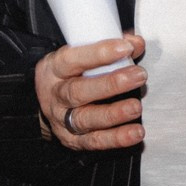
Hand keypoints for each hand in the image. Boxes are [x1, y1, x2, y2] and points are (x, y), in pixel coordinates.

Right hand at [34, 33, 145, 150]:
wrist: (47, 104)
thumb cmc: (70, 76)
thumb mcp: (80, 56)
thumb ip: (109, 49)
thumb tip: (135, 44)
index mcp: (54, 69)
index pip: (72, 59)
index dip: (99, 53)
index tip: (125, 47)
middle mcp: (56, 95)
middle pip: (78, 91)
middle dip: (111, 84)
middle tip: (138, 75)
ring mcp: (62, 119)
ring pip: (86, 119)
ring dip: (114, 114)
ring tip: (136, 107)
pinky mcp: (72, 140)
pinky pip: (94, 141)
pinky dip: (116, 138)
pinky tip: (135, 132)